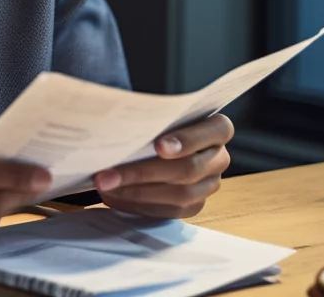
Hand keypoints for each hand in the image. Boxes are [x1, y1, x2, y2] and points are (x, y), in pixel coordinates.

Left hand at [93, 114, 233, 218]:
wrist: (153, 142)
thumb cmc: (155, 122)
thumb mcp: (156, 113)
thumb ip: (150, 117)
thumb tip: (116, 129)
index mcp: (217, 129)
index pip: (216, 131)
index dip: (188, 139)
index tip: (158, 146)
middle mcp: (219, 158)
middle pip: (189, 168)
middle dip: (144, 172)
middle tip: (107, 174)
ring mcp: (209, 185)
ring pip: (179, 194)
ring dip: (136, 192)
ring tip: (105, 185)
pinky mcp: (194, 206)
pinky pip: (169, 210)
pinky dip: (138, 204)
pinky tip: (114, 195)